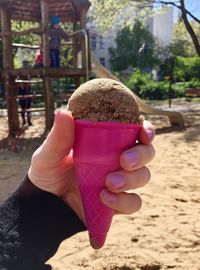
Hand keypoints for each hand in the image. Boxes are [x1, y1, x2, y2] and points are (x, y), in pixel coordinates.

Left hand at [28, 110, 154, 222]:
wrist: (45, 202)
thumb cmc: (48, 172)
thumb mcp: (49, 154)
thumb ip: (58, 138)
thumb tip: (63, 113)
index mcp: (106, 142)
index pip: (135, 132)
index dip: (146, 131)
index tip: (143, 134)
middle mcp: (117, 159)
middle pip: (146, 153)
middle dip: (141, 155)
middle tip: (124, 161)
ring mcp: (120, 181)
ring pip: (143, 176)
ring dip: (132, 179)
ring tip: (109, 183)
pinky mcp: (118, 203)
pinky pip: (133, 202)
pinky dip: (124, 201)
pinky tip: (105, 198)